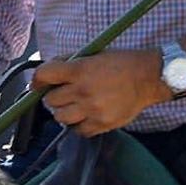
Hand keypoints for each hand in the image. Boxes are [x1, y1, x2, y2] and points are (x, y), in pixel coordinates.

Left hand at [33, 48, 162, 135]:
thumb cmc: (121, 64)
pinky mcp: (101, 124)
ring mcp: (92, 109)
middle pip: (50, 100)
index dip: (37, 79)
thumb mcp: (94, 54)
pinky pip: (78, 131)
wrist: (148, 78)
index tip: (37, 84)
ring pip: (60, 118)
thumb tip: (47, 73)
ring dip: (64, 112)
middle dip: (53, 96)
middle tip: (64, 94)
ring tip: (75, 106)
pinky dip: (78, 125)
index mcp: (80, 69)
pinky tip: (85, 116)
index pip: (44, 75)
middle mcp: (83, 90)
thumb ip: (70, 62)